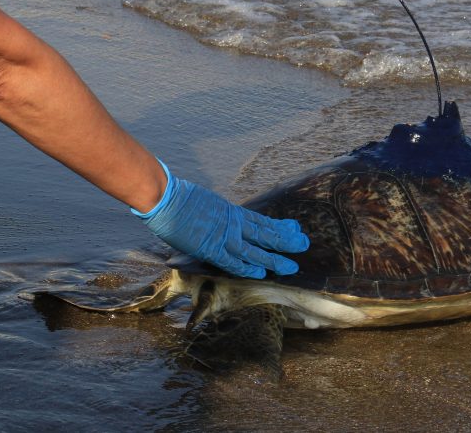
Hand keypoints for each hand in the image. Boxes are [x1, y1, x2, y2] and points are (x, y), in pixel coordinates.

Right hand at [133, 160, 309, 277]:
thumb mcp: (208, 204)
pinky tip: (260, 272)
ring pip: (255, 250)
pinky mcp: (210, 248)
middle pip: (265, 233)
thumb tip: (221, 220)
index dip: (280, 227)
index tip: (294, 228)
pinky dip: (246, 267)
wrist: (166, 197)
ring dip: (273, 259)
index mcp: (232, 212)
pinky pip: (232, 261)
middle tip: (304, 244)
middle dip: (286, 241)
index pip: (262, 221)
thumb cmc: (181, 199)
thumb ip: (218, 215)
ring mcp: (223, 236)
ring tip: (291, 266)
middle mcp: (233, 223)